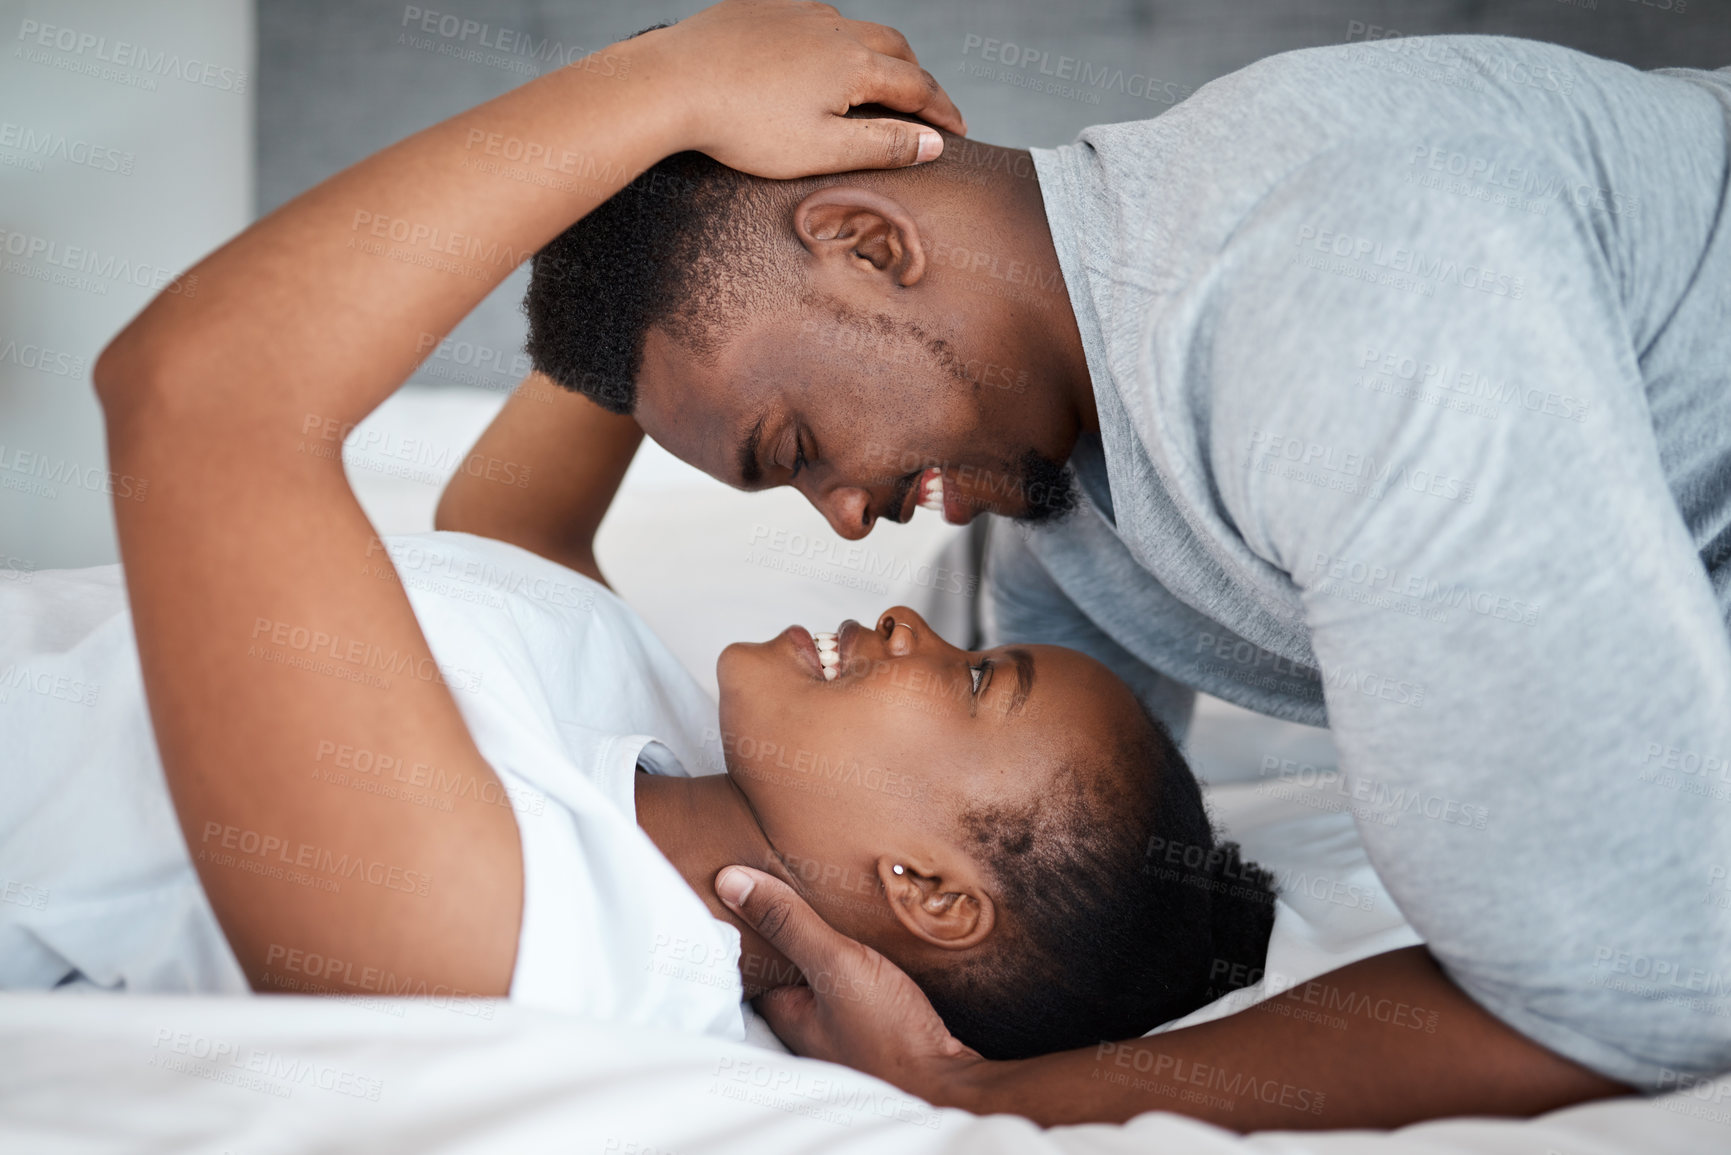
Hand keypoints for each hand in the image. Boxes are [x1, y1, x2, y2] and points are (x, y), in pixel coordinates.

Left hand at [632, 0, 966, 177]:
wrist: (672, 82)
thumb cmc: (742, 126)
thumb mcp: (822, 150)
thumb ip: (882, 145)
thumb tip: (931, 143)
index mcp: (854, 64)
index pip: (918, 87)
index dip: (941, 112)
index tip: (956, 132)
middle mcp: (833, 27)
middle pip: (894, 48)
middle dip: (917, 78)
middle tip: (925, 108)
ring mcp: (797, 11)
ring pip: (854, 29)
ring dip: (876, 55)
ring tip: (878, 84)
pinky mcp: (763, 7)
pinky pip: (813, 18)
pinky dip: (834, 40)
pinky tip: (821, 59)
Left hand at [715, 865, 988, 1102]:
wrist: (949, 1081)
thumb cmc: (889, 1034)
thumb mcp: (836, 966)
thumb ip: (790, 924)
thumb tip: (730, 882)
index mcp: (784, 1011)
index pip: (750, 958)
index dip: (747, 919)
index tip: (743, 877)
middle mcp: (806, 1021)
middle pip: (786, 963)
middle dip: (786, 924)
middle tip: (785, 870)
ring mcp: (842, 1025)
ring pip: (821, 971)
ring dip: (825, 938)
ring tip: (827, 888)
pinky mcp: (876, 1022)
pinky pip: (853, 980)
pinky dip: (854, 954)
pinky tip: (868, 930)